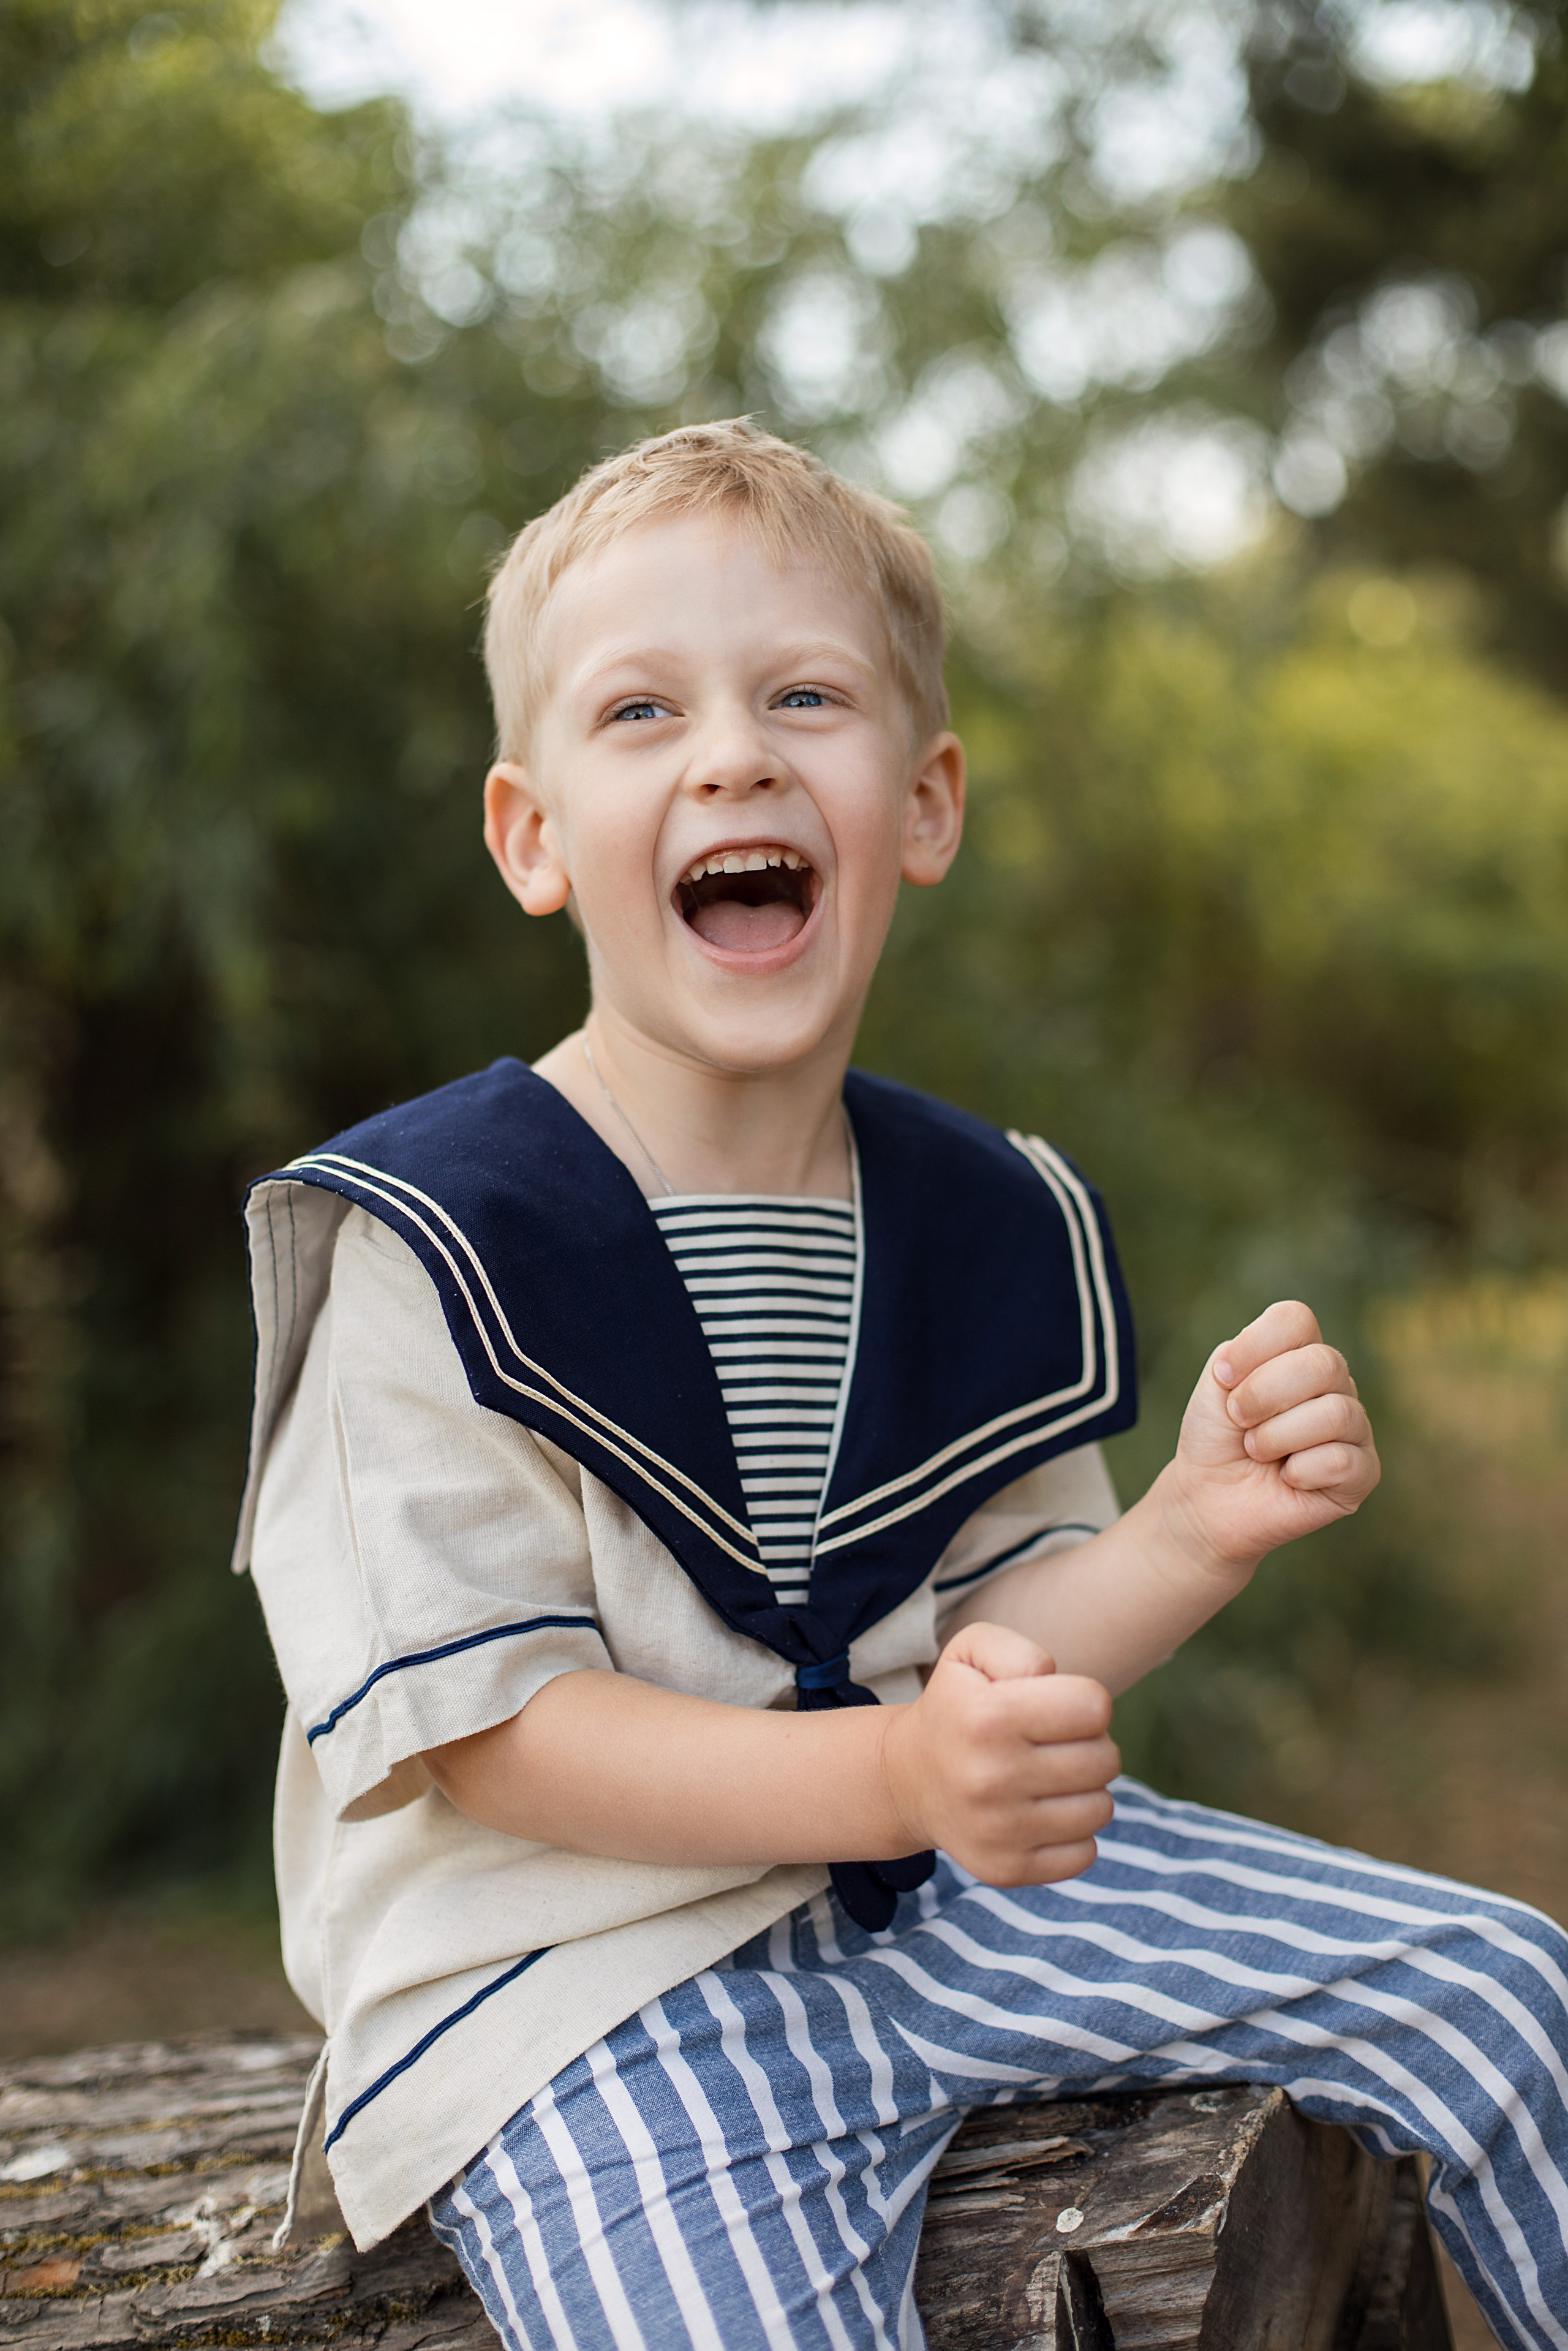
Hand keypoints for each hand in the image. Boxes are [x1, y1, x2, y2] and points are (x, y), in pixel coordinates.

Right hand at [881, 1621, 1117, 1886]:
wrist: (907, 1779)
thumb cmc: (957, 1707)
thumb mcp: (972, 1652)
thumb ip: (1020, 1652)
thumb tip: (1052, 1683)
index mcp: (987, 1718)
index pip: (1094, 1707)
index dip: (1084, 1700)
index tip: (1058, 1706)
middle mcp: (990, 1779)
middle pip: (1105, 1759)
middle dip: (1091, 1744)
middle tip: (1055, 1743)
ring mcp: (998, 1832)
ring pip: (1101, 1808)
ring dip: (1084, 1789)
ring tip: (1049, 1777)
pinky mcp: (1005, 1870)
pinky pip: (1085, 1854)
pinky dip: (1073, 1833)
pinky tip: (1042, 1814)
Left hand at [1161, 1299, 1380, 1577]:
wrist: (1209, 1498)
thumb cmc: (1216, 1438)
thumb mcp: (1215, 1386)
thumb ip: (1241, 1356)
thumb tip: (1276, 1360)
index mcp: (1300, 1352)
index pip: (1297, 1320)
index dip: (1255, 1345)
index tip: (1222, 1377)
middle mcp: (1335, 1384)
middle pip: (1323, 1363)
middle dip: (1264, 1394)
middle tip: (1239, 1421)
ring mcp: (1354, 1427)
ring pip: (1335, 1413)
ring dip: (1277, 1437)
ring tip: (1256, 1450)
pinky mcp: (1363, 1473)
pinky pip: (1343, 1461)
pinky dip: (1301, 1472)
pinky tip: (1287, 1478)